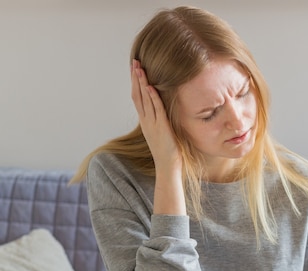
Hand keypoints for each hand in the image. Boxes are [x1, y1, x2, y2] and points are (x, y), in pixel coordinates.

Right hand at [131, 60, 185, 215]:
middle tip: (134, 61)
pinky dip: (153, 99)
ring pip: (144, 100)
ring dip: (142, 83)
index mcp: (146, 121)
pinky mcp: (161, 128)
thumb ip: (162, 120)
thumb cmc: (169, 151)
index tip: (136, 68)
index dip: (137, 83)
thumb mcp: (164, 132)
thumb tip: (165, 111)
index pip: (138, 97)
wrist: (168, 167)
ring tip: (139, 68)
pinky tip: (151, 87)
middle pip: (138, 95)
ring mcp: (152, 124)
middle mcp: (146, 121)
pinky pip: (156, 111)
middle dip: (136, 78)